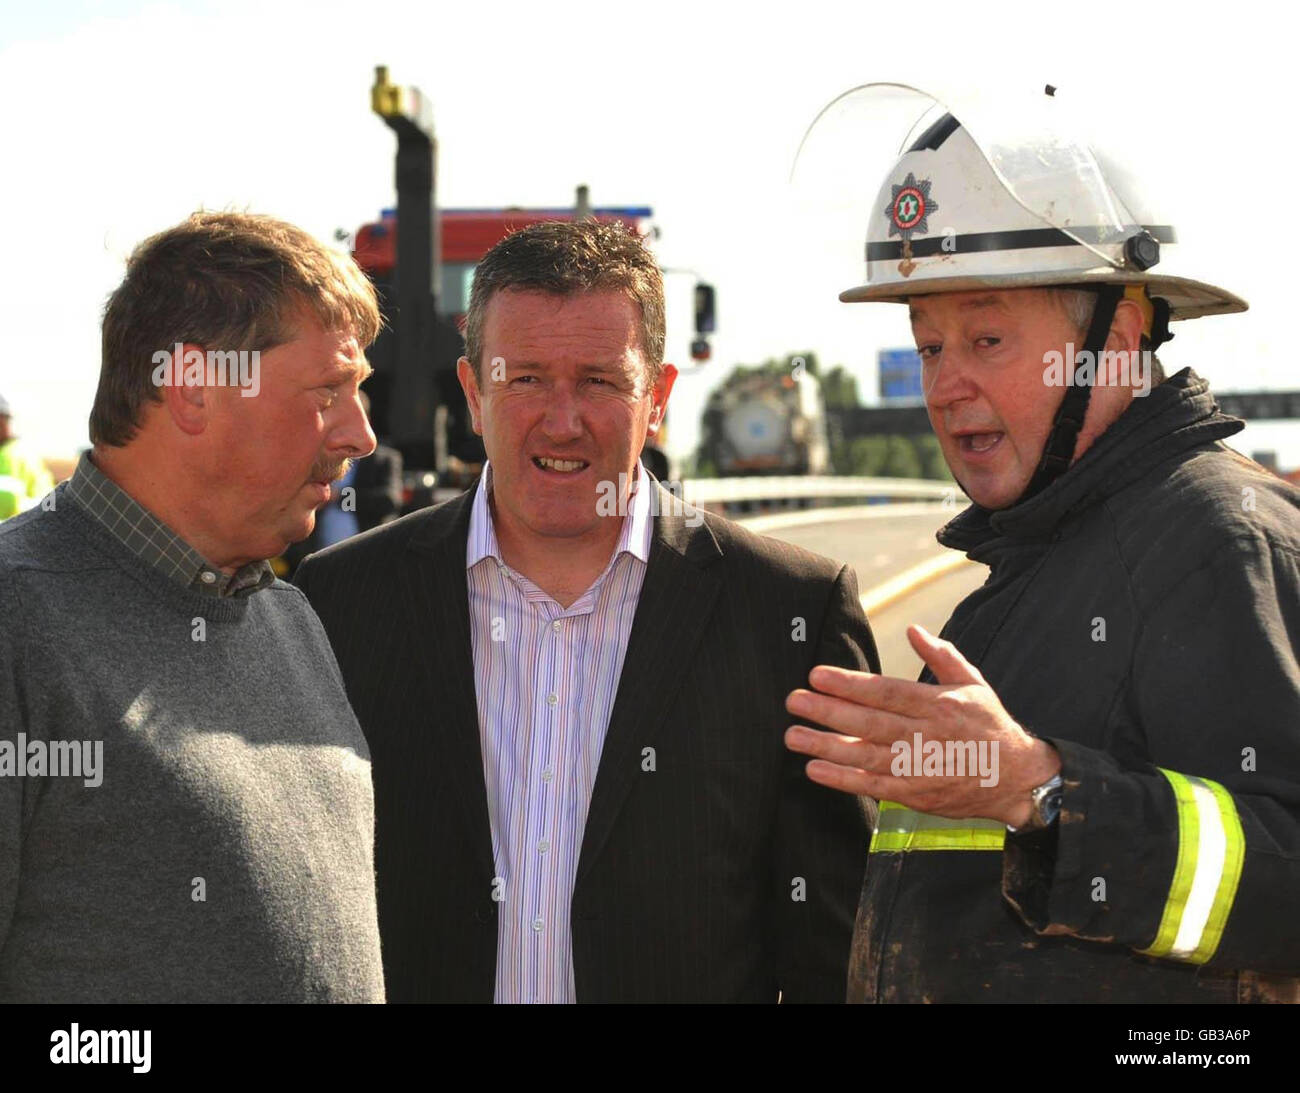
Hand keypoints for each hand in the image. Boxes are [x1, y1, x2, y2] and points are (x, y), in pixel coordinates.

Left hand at [784, 625, 1060, 826]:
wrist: (1017, 779)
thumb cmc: (990, 727)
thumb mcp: (973, 684)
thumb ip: (941, 656)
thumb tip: (914, 630)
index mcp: (938, 705)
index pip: (886, 692)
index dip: (850, 685)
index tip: (817, 675)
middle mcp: (926, 736)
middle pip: (869, 723)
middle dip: (828, 711)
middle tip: (794, 701)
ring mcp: (919, 768)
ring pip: (865, 756)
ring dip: (826, 746)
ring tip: (793, 736)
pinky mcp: (915, 794)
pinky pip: (873, 787)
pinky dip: (843, 780)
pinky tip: (815, 769)